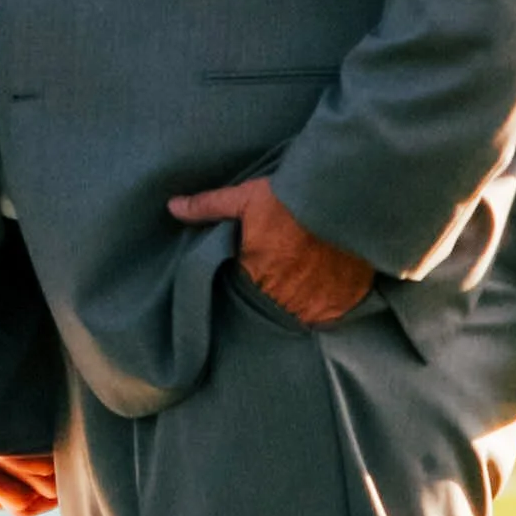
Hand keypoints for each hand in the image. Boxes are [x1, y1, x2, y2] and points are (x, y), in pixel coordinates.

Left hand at [168, 175, 374, 325]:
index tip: (257, 265)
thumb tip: (171, 207)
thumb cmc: (289, 200)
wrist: (343, 201)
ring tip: (304, 280)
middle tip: (282, 271)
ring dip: (298, 301)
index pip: (243, 290)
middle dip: (273, 291)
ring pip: (300, 313)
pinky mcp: (342, 307)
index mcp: (255, 276)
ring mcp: (315, 307)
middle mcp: (283, 299)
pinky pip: (329, 318)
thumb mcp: (245, 198)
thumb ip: (208, 206)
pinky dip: (326, 306)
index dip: (248, 277)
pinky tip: (325, 287)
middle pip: (271, 304)